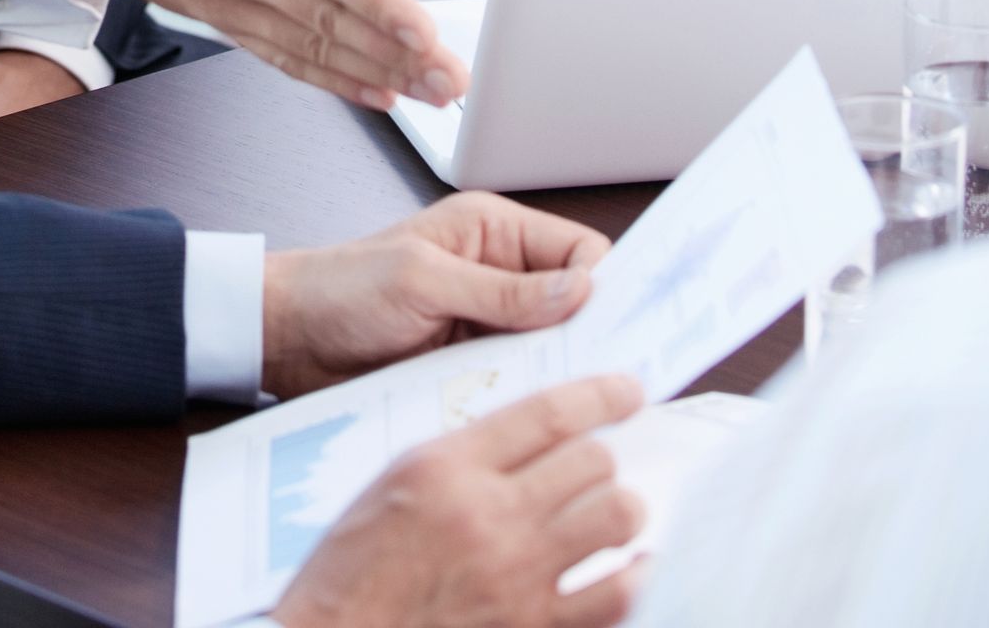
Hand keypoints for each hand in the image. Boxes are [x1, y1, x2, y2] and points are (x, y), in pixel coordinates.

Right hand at [42, 0, 465, 108]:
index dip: (375, 1)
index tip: (424, 32)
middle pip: (324, 17)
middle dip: (395, 53)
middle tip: (454, 80)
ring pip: (307, 46)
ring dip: (373, 73)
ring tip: (430, 93)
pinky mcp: (213, 14)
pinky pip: (278, 55)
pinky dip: (328, 78)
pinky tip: (372, 89)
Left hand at [262, 196, 609, 399]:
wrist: (289, 340)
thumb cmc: (340, 290)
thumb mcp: (421, 280)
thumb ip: (499, 288)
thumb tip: (578, 291)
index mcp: (492, 231)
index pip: (579, 251)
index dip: (607, 286)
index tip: (630, 326)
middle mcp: (499, 275)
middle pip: (575, 304)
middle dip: (592, 335)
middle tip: (611, 374)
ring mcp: (488, 324)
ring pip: (552, 349)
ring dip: (558, 372)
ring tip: (572, 400)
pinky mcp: (472, 365)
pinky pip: (520, 381)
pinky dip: (528, 396)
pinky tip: (533, 417)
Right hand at [272, 376, 645, 627]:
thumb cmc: (354, 567)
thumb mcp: (396, 482)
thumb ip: (464, 455)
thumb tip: (533, 437)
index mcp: (449, 469)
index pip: (546, 414)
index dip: (599, 395)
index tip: (627, 389)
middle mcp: (490, 518)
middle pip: (591, 462)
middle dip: (604, 458)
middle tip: (599, 466)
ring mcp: (518, 579)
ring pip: (614, 520)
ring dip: (622, 509)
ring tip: (617, 510)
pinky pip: (615, 597)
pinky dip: (634, 576)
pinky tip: (633, 567)